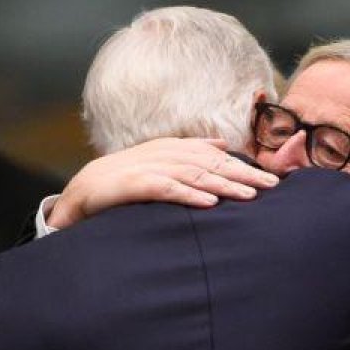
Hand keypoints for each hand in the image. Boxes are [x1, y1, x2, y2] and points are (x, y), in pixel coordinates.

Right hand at [48, 138, 278, 229]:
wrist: (78, 196)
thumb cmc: (121, 186)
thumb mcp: (158, 166)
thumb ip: (189, 154)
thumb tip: (223, 146)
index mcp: (170, 150)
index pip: (214, 157)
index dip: (244, 167)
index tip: (271, 180)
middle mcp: (161, 156)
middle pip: (210, 164)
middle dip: (242, 175)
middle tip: (271, 187)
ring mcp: (146, 169)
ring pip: (193, 175)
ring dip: (223, 185)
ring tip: (248, 195)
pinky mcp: (132, 186)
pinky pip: (165, 189)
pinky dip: (188, 195)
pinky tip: (209, 203)